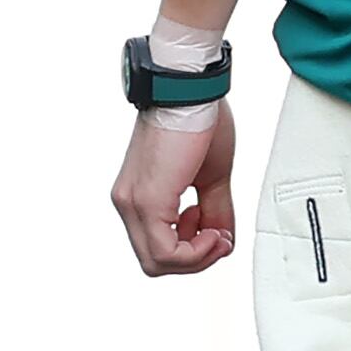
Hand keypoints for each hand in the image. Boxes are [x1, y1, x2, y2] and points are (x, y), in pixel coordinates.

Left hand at [112, 101, 236, 275]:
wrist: (189, 88)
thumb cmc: (197, 118)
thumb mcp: (210, 176)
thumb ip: (213, 211)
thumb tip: (221, 239)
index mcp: (139, 194)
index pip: (157, 248)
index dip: (193, 252)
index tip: (216, 232)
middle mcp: (128, 201)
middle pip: (155, 262)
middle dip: (195, 258)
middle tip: (219, 235)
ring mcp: (132, 202)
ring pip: (157, 262)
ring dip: (196, 256)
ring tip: (216, 230)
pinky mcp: (146, 200)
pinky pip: (164, 252)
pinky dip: (194, 252)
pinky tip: (211, 230)